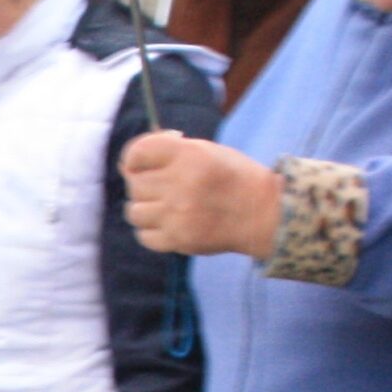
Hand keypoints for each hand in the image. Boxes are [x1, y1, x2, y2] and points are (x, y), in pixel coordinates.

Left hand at [120, 132, 282, 258]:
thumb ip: (169, 152)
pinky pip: (144, 236)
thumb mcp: (206, 151)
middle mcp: (180, 183)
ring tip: (165, 207)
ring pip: (134, 211)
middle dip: (144, 184)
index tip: (139, 163)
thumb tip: (128, 162)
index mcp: (188, 155)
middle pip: (134, 184)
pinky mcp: (179, 239)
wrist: (263, 213)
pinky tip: (168, 224)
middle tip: (162, 187)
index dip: (133, 158)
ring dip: (145, 209)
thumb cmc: (232, 178)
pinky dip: (151, 231)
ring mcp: (178, 214)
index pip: (137, 153)